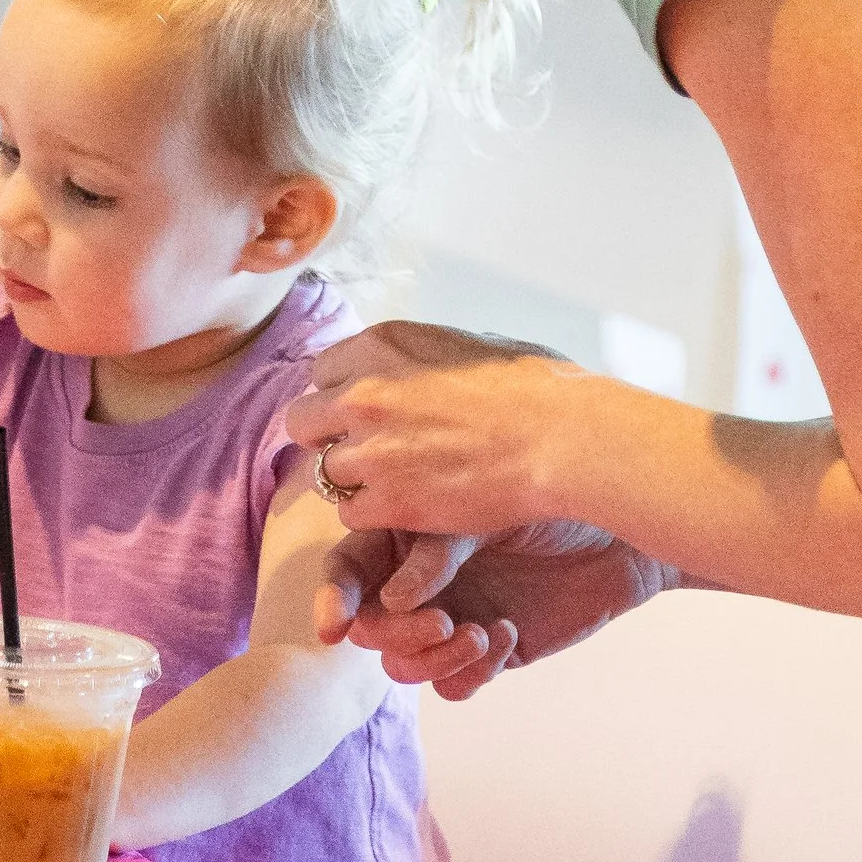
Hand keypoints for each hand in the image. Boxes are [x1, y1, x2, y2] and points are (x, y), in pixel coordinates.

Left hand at [286, 322, 575, 538]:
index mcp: (380, 345)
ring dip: (354, 481)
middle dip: (329, 437)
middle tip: (367, 451)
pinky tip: (408, 508)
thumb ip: (417, 357)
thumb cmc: (532, 387)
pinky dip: (374, 516)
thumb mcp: (462, 344)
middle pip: (302, 422)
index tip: (366, 413)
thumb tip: (410, 365)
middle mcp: (362, 394)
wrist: (559, 436)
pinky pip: (350, 515)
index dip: (341, 395)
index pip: (320, 372)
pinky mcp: (389, 501)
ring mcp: (371, 450)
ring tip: (396, 483)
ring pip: (323, 473)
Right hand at [313, 518, 671, 699]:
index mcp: (403, 533)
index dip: (334, 597)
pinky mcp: (486, 651)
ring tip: (477, 632)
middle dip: (395, 633)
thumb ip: (435, 551)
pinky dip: (470, 670)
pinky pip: (454, 684)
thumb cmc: (547, 498)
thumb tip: (391, 600)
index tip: (335, 625)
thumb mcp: (482, 509)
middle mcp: (417, 582)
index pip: (349, 571)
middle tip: (441, 620)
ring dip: (431, 658)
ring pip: (405, 665)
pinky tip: (505, 632)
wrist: (617, 530)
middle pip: (370, 628)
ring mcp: (449, 618)